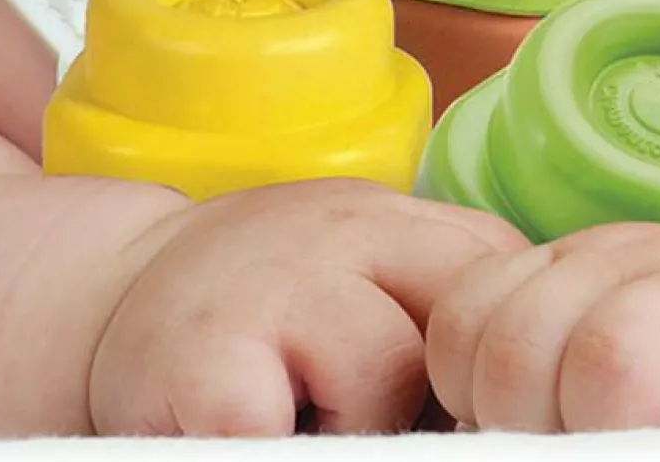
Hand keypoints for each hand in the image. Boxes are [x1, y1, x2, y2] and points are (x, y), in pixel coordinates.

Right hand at [86, 178, 529, 435]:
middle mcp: (349, 228)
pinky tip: (250, 426)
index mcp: (405, 220)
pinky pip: (280, 432)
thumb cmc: (273, 307)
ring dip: (356, 426)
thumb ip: (451, 308)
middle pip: (465, 324)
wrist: (115, 288)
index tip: (482, 413)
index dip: (504, 370)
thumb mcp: (372, 275)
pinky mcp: (206, 358)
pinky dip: (277, 445)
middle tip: (396, 420)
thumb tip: (543, 400)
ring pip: (385, 376)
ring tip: (304, 416)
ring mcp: (276, 282)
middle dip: (449, 399)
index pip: (509, 290)